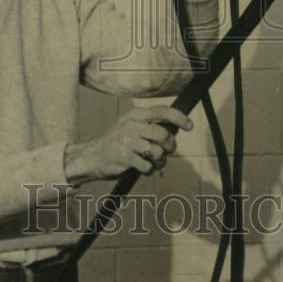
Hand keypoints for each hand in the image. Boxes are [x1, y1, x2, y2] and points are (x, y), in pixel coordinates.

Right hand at [64, 105, 192, 183]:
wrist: (93, 157)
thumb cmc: (118, 142)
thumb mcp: (131, 126)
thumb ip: (150, 125)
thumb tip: (177, 127)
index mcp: (135, 114)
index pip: (162, 111)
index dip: (179, 117)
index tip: (190, 126)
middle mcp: (131, 125)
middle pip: (163, 135)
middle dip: (171, 146)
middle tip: (169, 151)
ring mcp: (127, 141)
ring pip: (158, 152)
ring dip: (160, 161)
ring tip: (154, 162)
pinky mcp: (124, 157)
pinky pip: (148, 166)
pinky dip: (149, 170)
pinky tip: (142, 168)